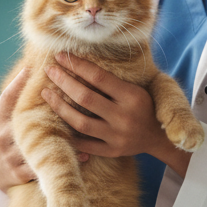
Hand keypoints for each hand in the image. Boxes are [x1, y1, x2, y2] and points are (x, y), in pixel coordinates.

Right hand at [0, 68, 85, 191]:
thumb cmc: (1, 136)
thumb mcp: (2, 115)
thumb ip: (14, 93)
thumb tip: (29, 67)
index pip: (10, 100)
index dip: (27, 89)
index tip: (51, 80)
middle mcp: (3, 138)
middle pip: (31, 125)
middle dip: (54, 117)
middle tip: (81, 108)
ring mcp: (11, 157)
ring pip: (41, 147)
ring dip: (65, 142)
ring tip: (89, 134)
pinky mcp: (19, 174)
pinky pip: (46, 166)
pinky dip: (66, 160)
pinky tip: (84, 155)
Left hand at [41, 54, 190, 174]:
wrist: (160, 137)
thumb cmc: (145, 105)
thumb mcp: (137, 87)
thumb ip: (114, 76)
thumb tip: (85, 55)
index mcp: (132, 96)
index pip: (98, 77)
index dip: (77, 65)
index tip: (60, 56)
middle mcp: (124, 117)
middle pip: (85, 98)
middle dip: (63, 82)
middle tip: (49, 70)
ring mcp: (116, 137)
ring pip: (80, 122)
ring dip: (59, 107)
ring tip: (47, 93)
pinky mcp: (111, 152)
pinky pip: (84, 144)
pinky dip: (68, 134)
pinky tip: (55, 122)